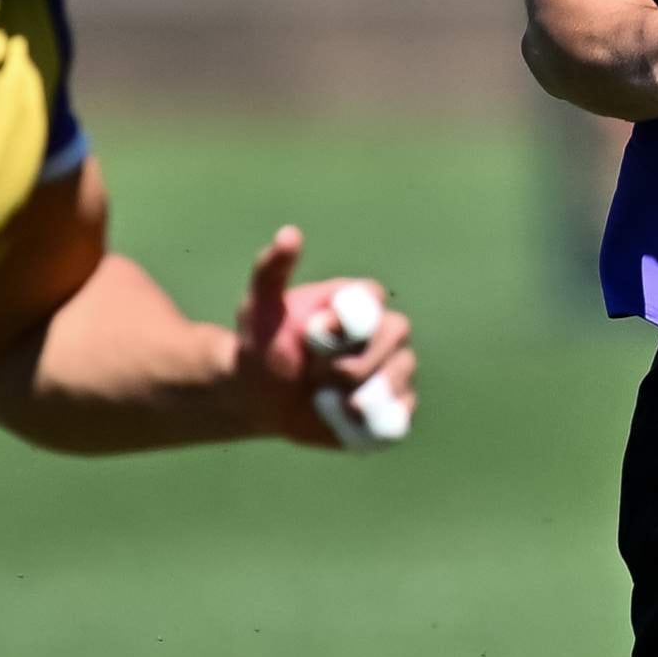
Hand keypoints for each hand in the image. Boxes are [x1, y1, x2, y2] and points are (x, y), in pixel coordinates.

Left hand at [229, 225, 419, 449]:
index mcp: (356, 302)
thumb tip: (290, 233)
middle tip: (313, 375)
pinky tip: (338, 418)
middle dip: (350, 362)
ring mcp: (394, 369)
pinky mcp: (394, 407)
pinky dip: (366, 423)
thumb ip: (271, 271)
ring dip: (356, 396)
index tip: (312, 336)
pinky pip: (397, 415)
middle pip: (396, 336)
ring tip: (324, 400)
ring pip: (399, 378)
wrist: (259, 400)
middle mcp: (384, 332)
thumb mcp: (258, 309)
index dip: (347, 321)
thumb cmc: (260, 348)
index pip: (375, 299)